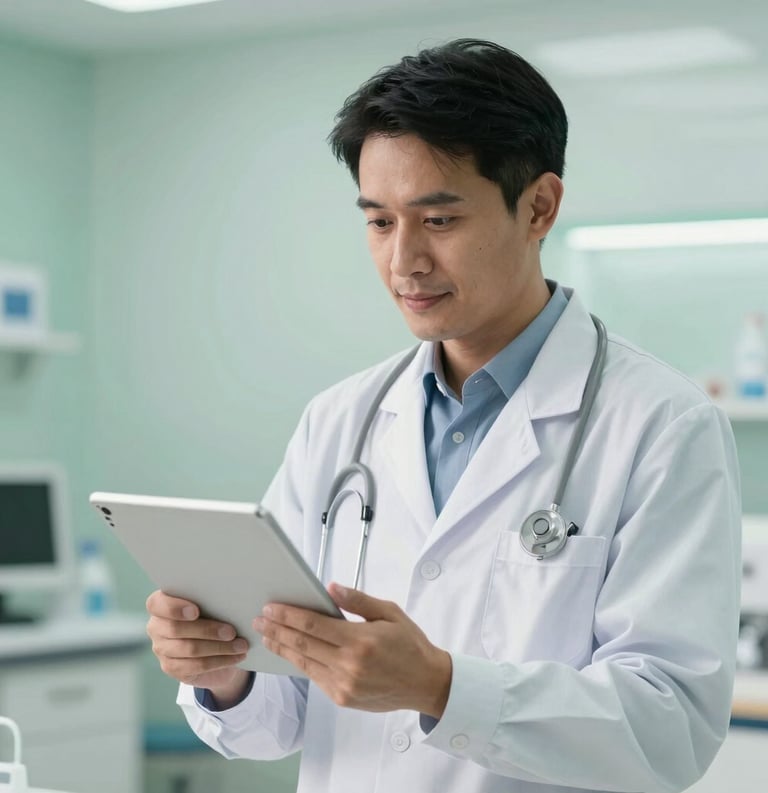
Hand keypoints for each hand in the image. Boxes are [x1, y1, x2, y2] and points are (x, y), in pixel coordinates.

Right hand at [146, 590, 250, 705]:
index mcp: (161, 604)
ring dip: (219, 648)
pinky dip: (219, 661)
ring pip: (189, 649)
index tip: (195, 611)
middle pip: (176, 629)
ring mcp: (161, 648)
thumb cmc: (213, 613)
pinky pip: (195, 666)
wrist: (215, 643)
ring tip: (241, 645)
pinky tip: (236, 657)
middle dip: (207, 630)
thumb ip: (212, 598)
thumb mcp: (212, 603)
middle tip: (232, 632)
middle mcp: (156, 626)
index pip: (157, 604)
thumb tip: (229, 597)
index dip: (174, 608)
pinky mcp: (171, 667)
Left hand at [254, 583, 451, 717]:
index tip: (271, 607)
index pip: (314, 625)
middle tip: (259, 619)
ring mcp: (344, 685)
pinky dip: (299, 663)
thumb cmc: (410, 644)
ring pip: (304, 664)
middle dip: (278, 630)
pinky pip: (315, 677)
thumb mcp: (389, 612)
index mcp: (360, 641)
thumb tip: (331, 588)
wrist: (426, 683)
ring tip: (266, 635)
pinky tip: (289, 652)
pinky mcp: (343, 698)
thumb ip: (358, 600)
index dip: (288, 615)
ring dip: (282, 648)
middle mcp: (349, 665)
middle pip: (302, 645)